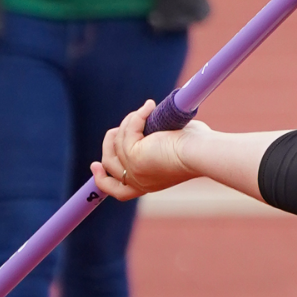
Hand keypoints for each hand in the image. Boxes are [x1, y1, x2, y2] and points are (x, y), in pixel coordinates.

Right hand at [92, 100, 207, 199]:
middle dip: (109, 143)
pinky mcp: (134, 157)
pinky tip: (150, 107)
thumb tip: (148, 119)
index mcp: (148, 184)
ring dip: (130, 122)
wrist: (201, 152)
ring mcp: (133, 172)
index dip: (102, 179)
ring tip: (149, 111)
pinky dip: (137, 116)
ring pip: (117, 143)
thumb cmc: (197, 146)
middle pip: (109, 165)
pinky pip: (127, 131)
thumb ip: (155, 139)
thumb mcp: (172, 145)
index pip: (118, 190)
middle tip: (120, 126)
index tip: (95, 165)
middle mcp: (138, 182)